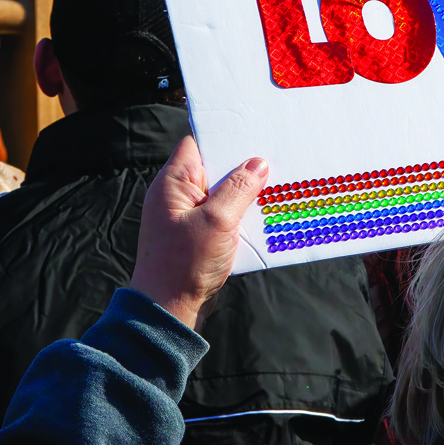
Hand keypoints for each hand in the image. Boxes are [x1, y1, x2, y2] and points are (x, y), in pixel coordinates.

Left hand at [129, 136, 268, 329]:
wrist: (167, 311)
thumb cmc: (183, 265)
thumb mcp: (217, 222)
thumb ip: (239, 189)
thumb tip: (258, 164)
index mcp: (172, 184)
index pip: (197, 144)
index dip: (225, 137)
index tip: (255, 134)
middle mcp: (177, 196)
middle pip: (215, 167)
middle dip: (243, 166)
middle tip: (274, 161)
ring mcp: (187, 216)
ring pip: (223, 192)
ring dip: (246, 193)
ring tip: (275, 188)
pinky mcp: (198, 233)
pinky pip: (224, 213)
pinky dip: (241, 213)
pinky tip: (262, 215)